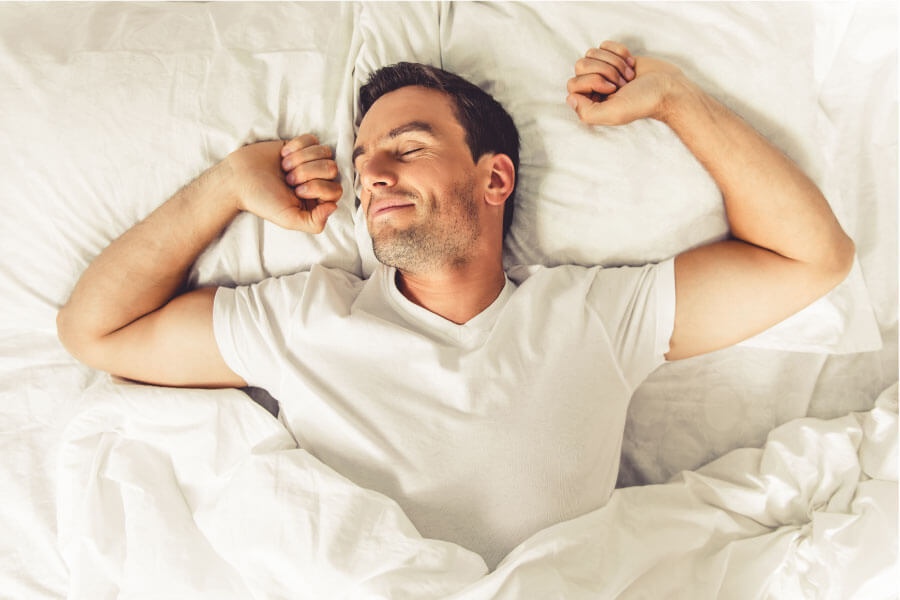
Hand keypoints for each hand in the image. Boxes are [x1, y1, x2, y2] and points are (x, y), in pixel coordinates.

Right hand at [226, 134, 340, 232]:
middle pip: (332, 168)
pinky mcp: (299, 145)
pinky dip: (297, 145)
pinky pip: (312, 139)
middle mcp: (317, 180)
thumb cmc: (262, 200)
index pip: (336, 190)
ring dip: (302, 158)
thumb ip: (314, 222)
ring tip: (285, 167)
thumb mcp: (289, 219)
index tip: (297, 191)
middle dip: (308, 172)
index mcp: (317, 200)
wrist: (238, 179)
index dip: (318, 187)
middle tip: (288, 178)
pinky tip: (283, 154)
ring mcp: (309, 161)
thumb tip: (334, 207)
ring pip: (325, 151)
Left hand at [566, 41, 684, 126]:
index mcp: (590, 103)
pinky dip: (619, 51)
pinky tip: (630, 63)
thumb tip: (570, 98)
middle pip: (580, 65)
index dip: (593, 82)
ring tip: (628, 76)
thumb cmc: (643, 102)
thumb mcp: (613, 114)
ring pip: (591, 53)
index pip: (573, 83)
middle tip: (622, 83)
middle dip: (605, 70)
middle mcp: (594, 87)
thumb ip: (587, 112)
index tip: (613, 89)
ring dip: (614, 62)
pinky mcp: (614, 57)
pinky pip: (604, 45)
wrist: (668, 86)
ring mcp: (604, 70)